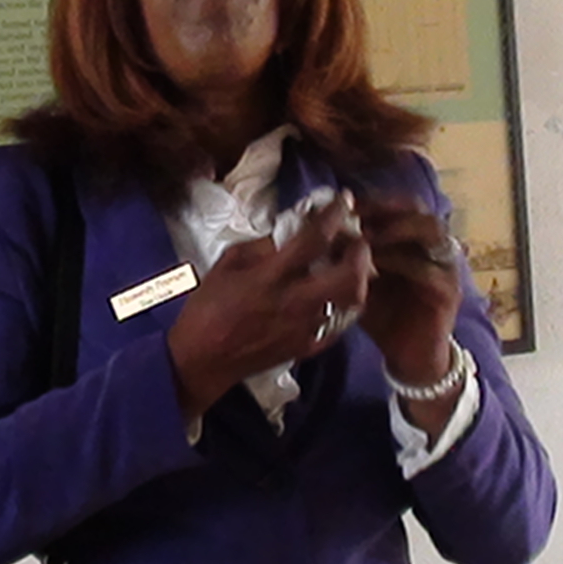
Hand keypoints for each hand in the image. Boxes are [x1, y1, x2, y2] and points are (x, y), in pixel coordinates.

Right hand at [164, 196, 371, 419]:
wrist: (202, 361)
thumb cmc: (207, 310)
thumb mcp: (224, 266)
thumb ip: (258, 247)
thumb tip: (284, 236)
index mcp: (270, 277)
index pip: (313, 240)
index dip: (333, 216)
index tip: (342, 202)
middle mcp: (294, 302)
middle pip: (349, 275)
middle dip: (360, 252)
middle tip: (356, 241)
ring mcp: (305, 328)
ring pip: (352, 302)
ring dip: (358, 280)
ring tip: (351, 268)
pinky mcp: (307, 347)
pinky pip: (339, 324)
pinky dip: (343, 306)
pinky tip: (335, 297)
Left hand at [353, 194, 464, 434]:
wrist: (408, 357)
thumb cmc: (382, 314)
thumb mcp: (358, 280)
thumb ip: (344, 257)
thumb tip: (313, 230)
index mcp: (414, 240)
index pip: (401, 204)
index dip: (375, 200)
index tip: (344, 203)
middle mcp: (434, 247)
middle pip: (419, 209)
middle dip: (385, 208)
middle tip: (355, 215)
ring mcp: (445, 267)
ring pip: (430, 230)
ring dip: (395, 230)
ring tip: (366, 237)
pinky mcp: (449, 292)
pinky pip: (429, 269)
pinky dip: (402, 263)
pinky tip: (376, 267)